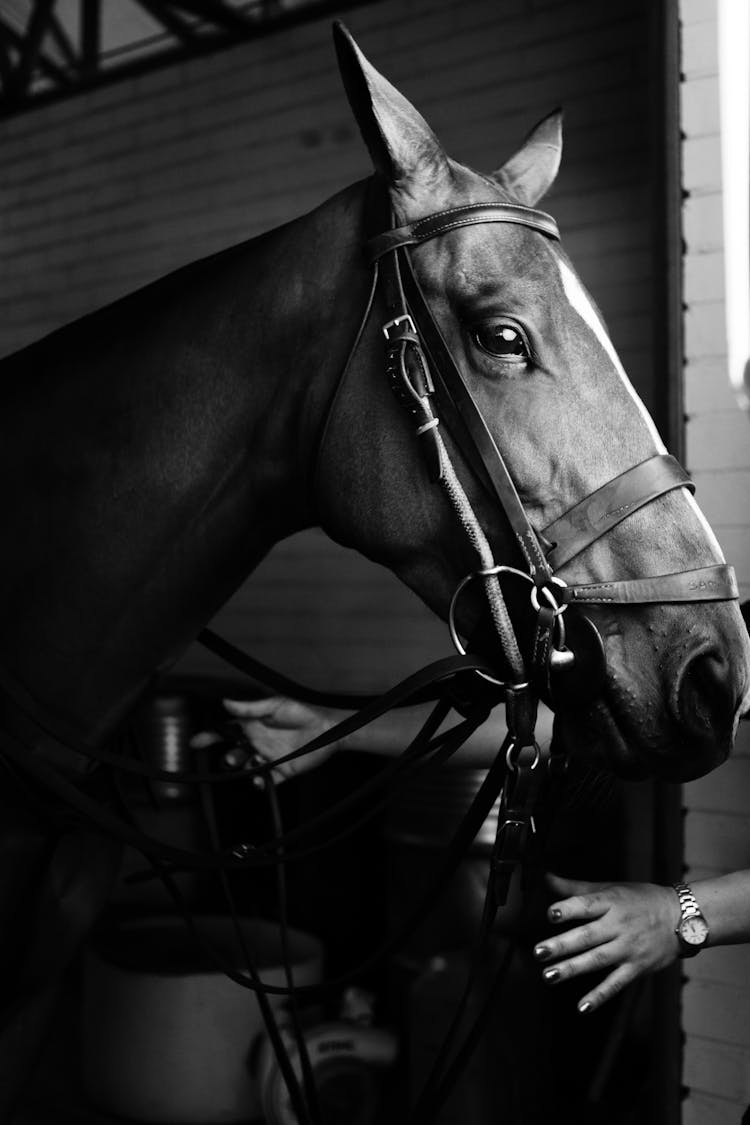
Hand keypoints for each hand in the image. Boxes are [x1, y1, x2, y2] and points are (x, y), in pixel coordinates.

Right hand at [191, 697, 345, 783]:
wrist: (327, 728)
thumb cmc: (302, 711)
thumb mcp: (275, 705)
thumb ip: (249, 708)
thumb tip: (225, 702)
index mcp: (254, 725)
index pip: (227, 731)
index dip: (210, 737)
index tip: (195, 742)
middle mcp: (259, 741)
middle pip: (235, 753)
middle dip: (229, 758)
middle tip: (233, 759)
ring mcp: (269, 757)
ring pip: (247, 768)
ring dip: (244, 769)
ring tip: (250, 765)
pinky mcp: (282, 770)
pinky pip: (266, 780)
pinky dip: (260, 782)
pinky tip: (260, 779)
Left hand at [533, 873, 680, 1012]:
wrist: (681, 918)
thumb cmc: (641, 899)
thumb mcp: (611, 888)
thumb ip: (576, 888)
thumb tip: (547, 879)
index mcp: (612, 902)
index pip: (587, 905)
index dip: (569, 909)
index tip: (550, 914)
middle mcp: (619, 925)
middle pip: (587, 936)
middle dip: (562, 945)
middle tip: (539, 952)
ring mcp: (628, 948)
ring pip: (597, 960)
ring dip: (572, 969)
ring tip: (549, 976)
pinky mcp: (636, 967)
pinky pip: (616, 983)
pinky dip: (600, 995)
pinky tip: (583, 1006)